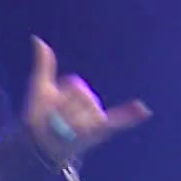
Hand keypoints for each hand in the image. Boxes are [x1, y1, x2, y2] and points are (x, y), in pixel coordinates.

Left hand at [22, 38, 150, 155]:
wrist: (37, 141)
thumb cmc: (40, 115)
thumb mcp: (40, 87)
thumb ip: (44, 64)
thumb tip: (36, 39)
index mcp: (78, 90)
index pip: (73, 84)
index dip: (60, 94)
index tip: (52, 104)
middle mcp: (90, 102)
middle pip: (80, 95)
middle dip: (62, 107)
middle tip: (56, 119)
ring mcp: (96, 116)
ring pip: (84, 110)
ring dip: (70, 120)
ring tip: (64, 128)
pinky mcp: (100, 131)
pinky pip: (118, 121)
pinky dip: (131, 115)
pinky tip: (144, 110)